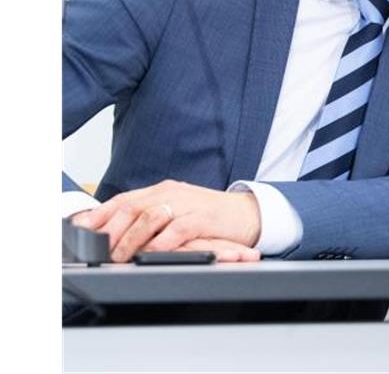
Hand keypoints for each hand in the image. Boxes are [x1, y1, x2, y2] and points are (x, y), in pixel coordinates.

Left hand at [71, 180, 261, 262]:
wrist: (249, 213)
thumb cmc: (210, 217)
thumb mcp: (178, 211)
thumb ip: (152, 217)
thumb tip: (119, 233)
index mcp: (163, 190)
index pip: (124, 199)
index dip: (100, 214)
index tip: (80, 229)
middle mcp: (172, 193)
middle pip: (132, 207)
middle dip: (110, 229)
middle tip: (97, 250)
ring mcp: (188, 204)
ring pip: (149, 217)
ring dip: (130, 239)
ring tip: (118, 256)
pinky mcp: (203, 218)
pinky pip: (176, 230)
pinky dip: (159, 243)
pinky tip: (149, 253)